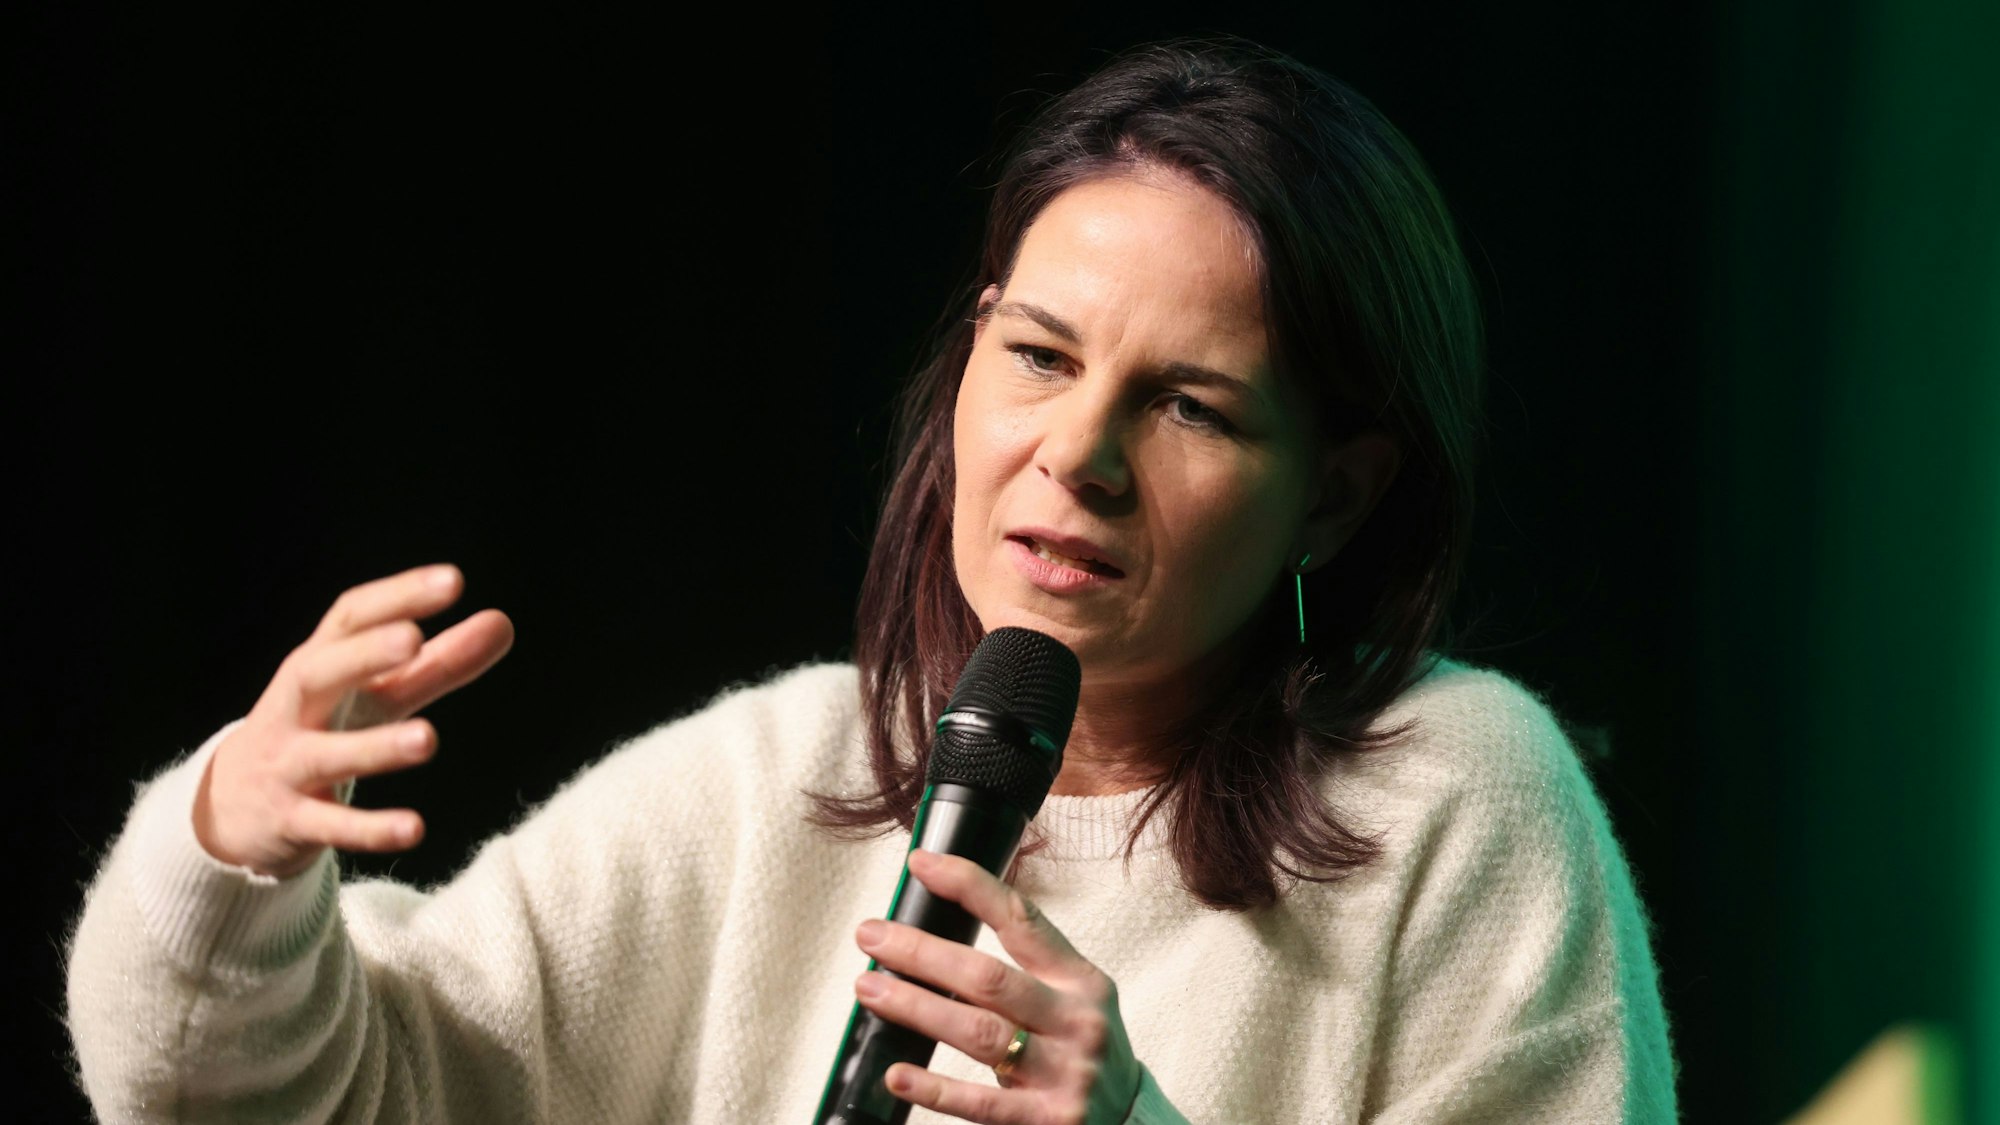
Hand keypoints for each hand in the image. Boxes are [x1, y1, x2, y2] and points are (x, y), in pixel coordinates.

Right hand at [192, 564, 514, 877]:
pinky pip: (328, 825)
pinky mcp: (290, 820)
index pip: (349, 618)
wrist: (233, 808)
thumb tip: (502, 622)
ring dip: (374, 747)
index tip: (453, 581)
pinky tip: (415, 829)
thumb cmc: (322, 729)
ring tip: (429, 739)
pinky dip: (368, 828)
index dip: (397, 596)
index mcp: (318, 665)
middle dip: (361, 655)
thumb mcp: (377, 695)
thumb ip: (438, 663)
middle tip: (412, 638)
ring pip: (325, 754)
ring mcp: (286, 765)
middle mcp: (295, 708)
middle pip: (317, 673)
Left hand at [852, 848, 1142, 1124]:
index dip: (970, 886)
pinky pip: (980, 1104)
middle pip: (988, 977)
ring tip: (869, 988)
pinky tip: (897, 1073)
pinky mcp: (1047, 1121)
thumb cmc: (1082, 1052)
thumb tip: (934, 941)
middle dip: (922, 952)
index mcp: (1080, 980)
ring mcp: (1063, 1074)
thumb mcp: (1073, 1000)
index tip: (922, 864)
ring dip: (916, 1007)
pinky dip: (934, 1089)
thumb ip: (1024, 971)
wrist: (1133, 1124)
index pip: (1021, 919)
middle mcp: (1075, 1021)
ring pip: (978, 1032)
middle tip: (872, 936)